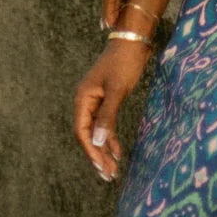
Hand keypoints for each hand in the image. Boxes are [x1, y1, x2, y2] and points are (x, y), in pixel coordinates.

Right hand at [73, 39, 152, 182]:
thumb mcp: (117, 90)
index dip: (91, 150)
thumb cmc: (124, 62)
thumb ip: (107, 116)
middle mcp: (86, 100)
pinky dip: (111, 137)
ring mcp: (97, 100)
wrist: (134, 40)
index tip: (102, 167)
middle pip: (88, 134)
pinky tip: (118, 151)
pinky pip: (105, 123)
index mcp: (83, 98)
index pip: (82, 131)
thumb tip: (98, 143)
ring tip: (113, 170)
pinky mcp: (107, 99)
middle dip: (98, 155)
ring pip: (97, 131)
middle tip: (109, 175)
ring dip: (105, 149)